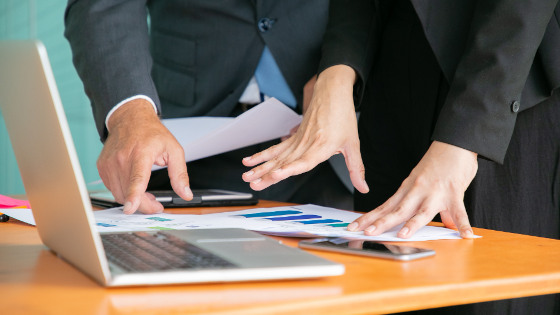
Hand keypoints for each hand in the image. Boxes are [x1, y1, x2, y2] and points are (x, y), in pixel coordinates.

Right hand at [98, 98, 192, 213]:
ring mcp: (109, 163)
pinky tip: (134, 187)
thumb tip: (186, 194)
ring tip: (147, 194)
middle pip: (129, 192)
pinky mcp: (102, 167)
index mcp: (142, 153)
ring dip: (134, 201)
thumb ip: (180, 174)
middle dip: (144, 205)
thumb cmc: (151, 133)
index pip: (137, 178)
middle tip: (156, 205)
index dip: (134, 195)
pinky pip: (113, 188)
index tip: (130, 208)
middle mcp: (122, 158)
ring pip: (119, 194)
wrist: (130, 118)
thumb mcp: (174, 150)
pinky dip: (124, 193)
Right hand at [242, 65, 368, 192]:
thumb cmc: (343, 116)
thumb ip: (356, 168)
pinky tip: (249, 161)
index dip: (289, 169)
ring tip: (246, 176)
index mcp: (322, 146)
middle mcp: (306, 143)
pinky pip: (275, 147)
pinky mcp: (293, 136)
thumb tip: (363, 188)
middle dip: (266, 173)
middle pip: (284, 161)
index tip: (276, 174)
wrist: (333, 92)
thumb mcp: (353, 144)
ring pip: (276, 155)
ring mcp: (297, 139)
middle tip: (252, 183)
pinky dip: (261, 155)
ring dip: (260, 166)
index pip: (304, 161)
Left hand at [347, 141, 477, 238]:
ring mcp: (435, 192)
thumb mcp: (424, 182)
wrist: (454, 142)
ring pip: (421, 211)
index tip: (355, 226)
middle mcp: (417, 191)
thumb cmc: (439, 161)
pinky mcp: (454, 192)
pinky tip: (464, 234)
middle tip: (367, 233)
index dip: (369, 217)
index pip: (385, 206)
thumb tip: (431, 223)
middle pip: (397, 210)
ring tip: (402, 235)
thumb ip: (423, 205)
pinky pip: (459, 210)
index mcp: (407, 189)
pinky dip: (462, 222)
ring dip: (412, 224)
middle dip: (381, 223)